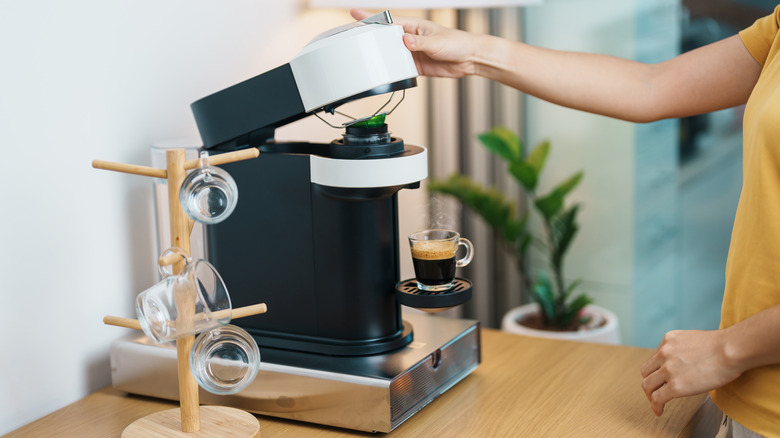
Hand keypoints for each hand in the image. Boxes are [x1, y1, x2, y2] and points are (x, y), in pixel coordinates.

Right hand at [350, 9, 480, 77]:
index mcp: (414, 26)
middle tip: (356, 42)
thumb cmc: (457, 42)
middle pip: (386, 39)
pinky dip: (395, 72)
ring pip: (392, 55)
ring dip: (383, 59)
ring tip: (370, 61)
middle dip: (372, 40)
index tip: (355, 15)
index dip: (371, 18)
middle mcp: (411, 38)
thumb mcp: (436, 42)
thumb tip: (404, 41)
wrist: (470, 59)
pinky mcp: (417, 66)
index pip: (389, 21)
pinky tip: (388, 74)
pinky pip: (401, 69)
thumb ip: (418, 43)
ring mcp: (413, 53)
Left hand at [640, 329, 741, 415]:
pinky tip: (660, 410)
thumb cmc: (724, 347)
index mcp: (669, 339)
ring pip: (647, 385)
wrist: (731, 350)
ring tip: (656, 403)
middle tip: (655, 391)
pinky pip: (658, 398)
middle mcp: (664, 352)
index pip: (655, 358)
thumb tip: (687, 363)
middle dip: (650, 383)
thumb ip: (685, 349)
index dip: (657, 371)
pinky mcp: (676, 386)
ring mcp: (668, 369)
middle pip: (646, 372)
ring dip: (651, 396)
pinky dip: (656, 406)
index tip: (660, 378)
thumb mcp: (695, 340)